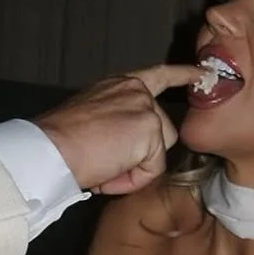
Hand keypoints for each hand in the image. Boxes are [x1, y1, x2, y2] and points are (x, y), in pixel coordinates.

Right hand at [36, 64, 202, 194]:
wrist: (50, 149)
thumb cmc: (58, 140)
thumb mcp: (91, 118)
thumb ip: (116, 121)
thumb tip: (125, 147)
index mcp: (120, 85)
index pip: (159, 75)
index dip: (183, 75)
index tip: (203, 74)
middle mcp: (136, 90)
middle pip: (163, 129)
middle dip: (142, 154)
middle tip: (106, 164)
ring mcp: (145, 108)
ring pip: (159, 151)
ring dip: (135, 168)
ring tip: (103, 169)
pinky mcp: (149, 130)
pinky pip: (152, 169)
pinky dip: (131, 180)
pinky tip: (107, 175)